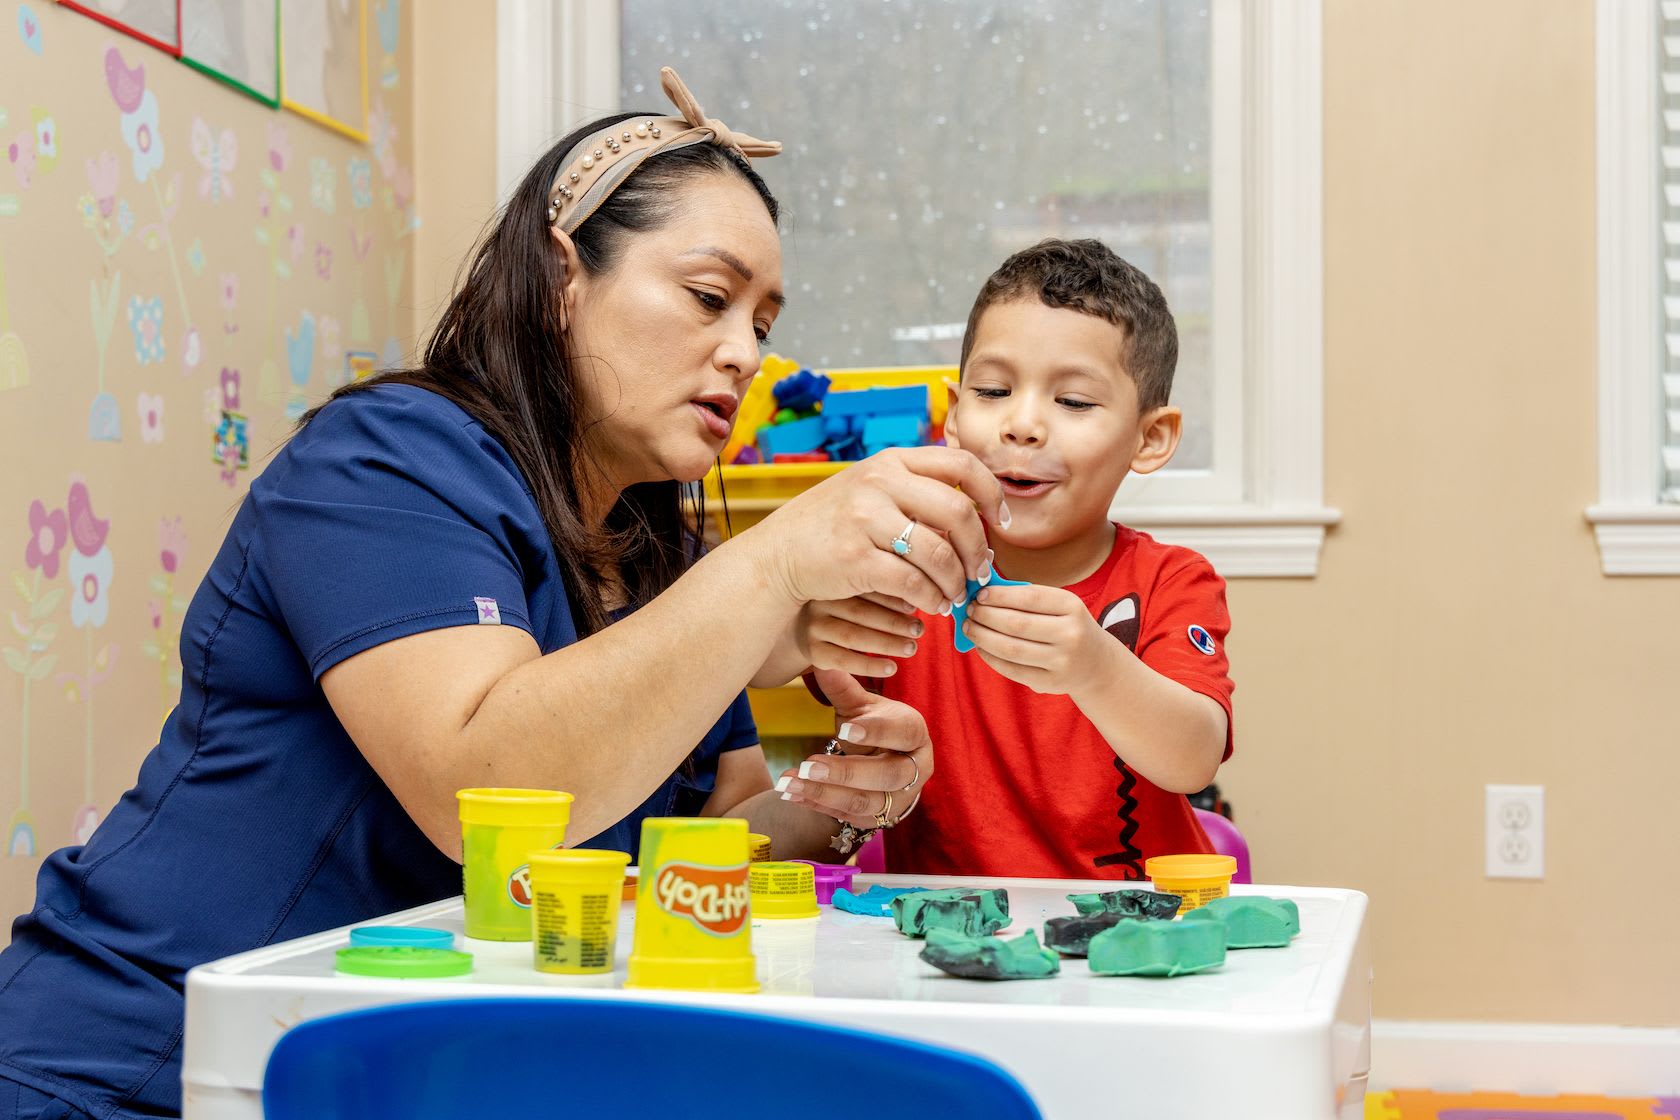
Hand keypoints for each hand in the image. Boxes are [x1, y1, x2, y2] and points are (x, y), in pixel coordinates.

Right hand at [751, 447, 1007, 617]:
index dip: (991, 492)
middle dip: (978, 549)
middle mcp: (879, 482)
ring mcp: (865, 518)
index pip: (961, 463)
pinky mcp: (856, 558)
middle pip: (959, 512)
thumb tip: (976, 512)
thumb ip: (913, 489)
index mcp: (890, 461)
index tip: (1000, 522)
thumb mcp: (869, 490)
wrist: (777, 555)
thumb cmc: (831, 526)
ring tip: (956, 595)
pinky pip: (913, 582)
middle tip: (980, 572)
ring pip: (939, 552)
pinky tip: (934, 605)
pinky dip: (932, 598)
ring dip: (956, 581)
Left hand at [775, 669, 930, 831]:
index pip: (902, 733)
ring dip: (823, 793)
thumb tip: (820, 661)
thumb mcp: (863, 707)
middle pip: (886, 775)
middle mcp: (914, 770)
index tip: (843, 729)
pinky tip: (790, 794)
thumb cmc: (877, 727)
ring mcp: (897, 798)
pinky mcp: (878, 818)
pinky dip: (816, 805)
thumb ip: (843, 688)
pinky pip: (846, 816)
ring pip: (864, 802)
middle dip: (844, 772)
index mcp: (914, 734)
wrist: (890, 762)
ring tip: (788, 783)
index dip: (875, 732)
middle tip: (807, 765)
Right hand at [796, 593, 923, 677]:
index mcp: (833, 581)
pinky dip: (870, 665)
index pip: (865, 588)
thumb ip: (882, 591)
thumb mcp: (857, 594)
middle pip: (860, 612)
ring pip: (854, 636)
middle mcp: (819, 602)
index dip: (893, 598)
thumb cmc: (843, 609)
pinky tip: (892, 668)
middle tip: (919, 630)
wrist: (804, 630)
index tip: (916, 608)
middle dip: (894, 622)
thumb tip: (921, 598)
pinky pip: (844, 660)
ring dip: (887, 643)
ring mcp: (813, 627)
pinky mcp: (813, 652)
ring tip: (912, 648)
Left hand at [962, 582, 1112, 696]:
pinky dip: (991, 657)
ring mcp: (1062, 661)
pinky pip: (1013, 670)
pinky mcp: (1051, 683)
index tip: (980, 595)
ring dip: (983, 637)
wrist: (1096, 663)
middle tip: (970, 611)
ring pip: (1011, 649)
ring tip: (970, 628)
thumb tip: (983, 594)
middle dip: (986, 616)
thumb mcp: (1059, 607)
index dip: (1000, 596)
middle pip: (1017, 624)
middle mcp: (1071, 634)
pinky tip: (981, 647)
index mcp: (1072, 606)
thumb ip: (1026, 598)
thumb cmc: (1066, 626)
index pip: (1029, 597)